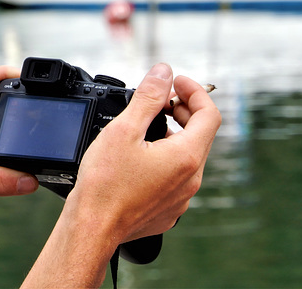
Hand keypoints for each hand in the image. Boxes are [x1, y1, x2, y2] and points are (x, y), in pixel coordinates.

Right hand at [22, 64, 220, 287]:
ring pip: (188, 156)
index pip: (209, 114)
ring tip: (146, 126)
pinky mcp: (168, 209)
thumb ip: (148, 98)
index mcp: (186, 157)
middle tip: (159, 100)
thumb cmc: (104, 184)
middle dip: (183, 110)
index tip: (176, 82)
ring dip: (174, 134)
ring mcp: (181, 197)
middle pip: (200, 134)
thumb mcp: (124, 130)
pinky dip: (165, 158)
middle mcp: (190, 179)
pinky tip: (140, 156)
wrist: (92, 227)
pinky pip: (176, 176)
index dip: (195, 91)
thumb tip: (163, 73)